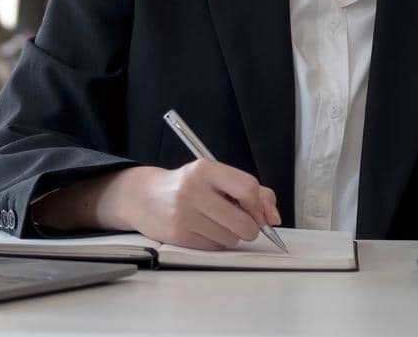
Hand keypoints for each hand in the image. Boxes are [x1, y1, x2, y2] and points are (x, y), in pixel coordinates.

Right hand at [102, 161, 279, 250]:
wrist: (144, 197)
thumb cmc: (187, 186)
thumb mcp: (216, 177)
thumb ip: (252, 191)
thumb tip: (273, 217)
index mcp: (206, 169)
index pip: (248, 188)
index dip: (259, 205)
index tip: (257, 211)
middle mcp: (193, 190)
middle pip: (244, 221)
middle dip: (250, 227)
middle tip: (242, 223)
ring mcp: (184, 214)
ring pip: (230, 238)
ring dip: (231, 235)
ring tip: (216, 223)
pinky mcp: (178, 235)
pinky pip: (214, 248)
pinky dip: (215, 243)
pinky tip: (203, 230)